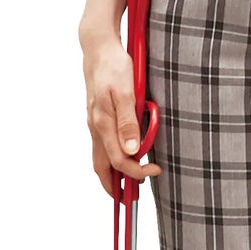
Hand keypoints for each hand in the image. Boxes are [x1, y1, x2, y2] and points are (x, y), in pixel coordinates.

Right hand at [84, 33, 161, 196]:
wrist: (98, 48)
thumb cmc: (114, 67)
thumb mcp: (125, 92)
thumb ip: (128, 122)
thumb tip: (131, 151)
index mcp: (102, 123)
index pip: (119, 161)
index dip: (136, 172)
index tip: (156, 171)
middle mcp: (95, 126)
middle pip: (101, 167)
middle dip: (113, 187)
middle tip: (127, 201)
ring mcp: (94, 122)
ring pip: (99, 157)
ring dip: (112, 174)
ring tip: (126, 184)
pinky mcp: (97, 117)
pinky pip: (101, 145)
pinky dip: (110, 158)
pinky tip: (122, 156)